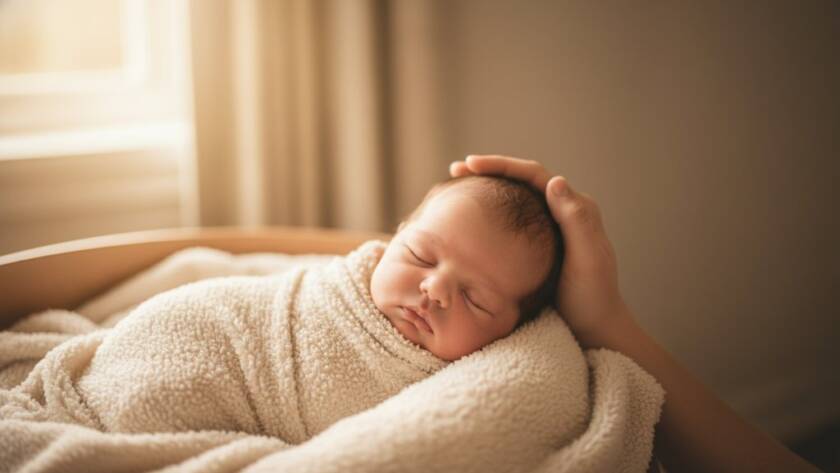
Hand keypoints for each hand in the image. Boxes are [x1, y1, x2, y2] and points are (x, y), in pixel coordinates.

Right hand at [450, 155, 632, 344]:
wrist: (594, 328)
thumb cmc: (592, 297)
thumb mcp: (587, 260)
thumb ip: (576, 221)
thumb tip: (555, 181)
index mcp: (575, 208)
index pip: (534, 174)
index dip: (503, 165)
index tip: (473, 164)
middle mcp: (562, 211)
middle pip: (521, 180)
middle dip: (489, 171)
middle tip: (457, 169)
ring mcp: (548, 228)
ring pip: (514, 198)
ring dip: (488, 189)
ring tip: (458, 186)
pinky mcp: (537, 245)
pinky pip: (510, 220)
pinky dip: (489, 213)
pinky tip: (469, 219)